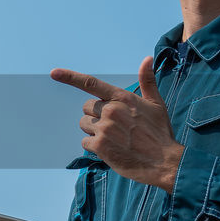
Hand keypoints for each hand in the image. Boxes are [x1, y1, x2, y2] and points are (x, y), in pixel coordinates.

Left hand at [51, 56, 183, 192]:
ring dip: (94, 132)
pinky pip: (85, 142)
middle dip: (96, 116)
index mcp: (122, 98)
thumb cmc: (160, 133)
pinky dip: (95, 147)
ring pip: (85, 125)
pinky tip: (112, 150)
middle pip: (86, 108)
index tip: (54, 72)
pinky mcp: (100, 146)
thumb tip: (147, 58)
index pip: (91, 84)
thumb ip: (148, 81)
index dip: (70, 77)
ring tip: (115, 139)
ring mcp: (104, 128)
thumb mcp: (156, 104)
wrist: (165, 162)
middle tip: (115, 127)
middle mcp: (111, 110)